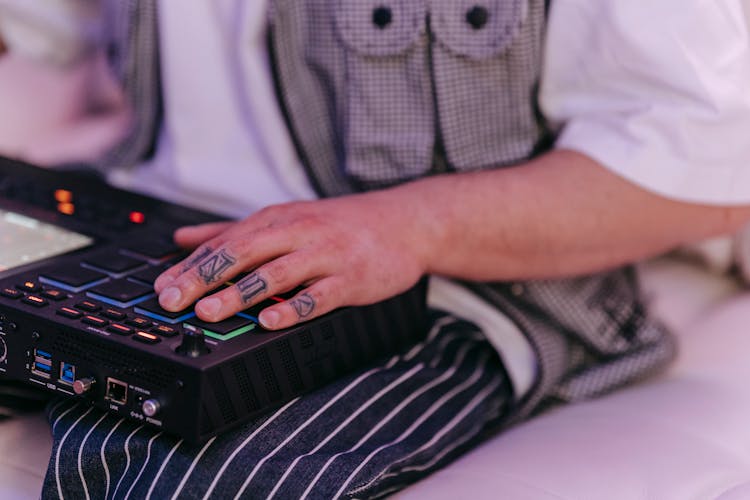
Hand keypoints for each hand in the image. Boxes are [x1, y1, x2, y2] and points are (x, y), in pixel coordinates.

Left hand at [153, 189, 435, 329]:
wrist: (403, 223)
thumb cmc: (340, 224)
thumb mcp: (285, 218)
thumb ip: (232, 230)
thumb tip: (183, 239)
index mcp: (278, 219)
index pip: (226, 242)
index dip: (191, 266)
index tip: (161, 288)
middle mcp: (298, 233)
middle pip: (244, 253)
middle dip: (205, 277)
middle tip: (173, 300)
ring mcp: (326, 255)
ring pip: (276, 273)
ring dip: (240, 292)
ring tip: (209, 310)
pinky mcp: (350, 278)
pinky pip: (318, 295)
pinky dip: (293, 308)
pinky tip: (269, 321)